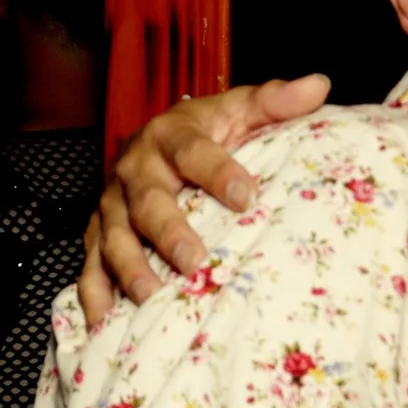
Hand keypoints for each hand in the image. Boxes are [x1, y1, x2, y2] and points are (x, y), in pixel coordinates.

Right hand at [77, 75, 329, 324]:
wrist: (160, 139)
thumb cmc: (210, 130)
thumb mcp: (240, 109)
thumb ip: (276, 101)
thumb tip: (318, 86)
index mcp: (171, 136)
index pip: (194, 153)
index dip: (218, 173)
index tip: (246, 195)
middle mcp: (136, 170)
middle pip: (147, 201)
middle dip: (168, 231)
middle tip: (193, 260)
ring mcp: (113, 205)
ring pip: (114, 236)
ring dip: (129, 267)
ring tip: (151, 295)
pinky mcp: (100, 232)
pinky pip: (90, 264)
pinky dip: (94, 293)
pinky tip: (106, 322)